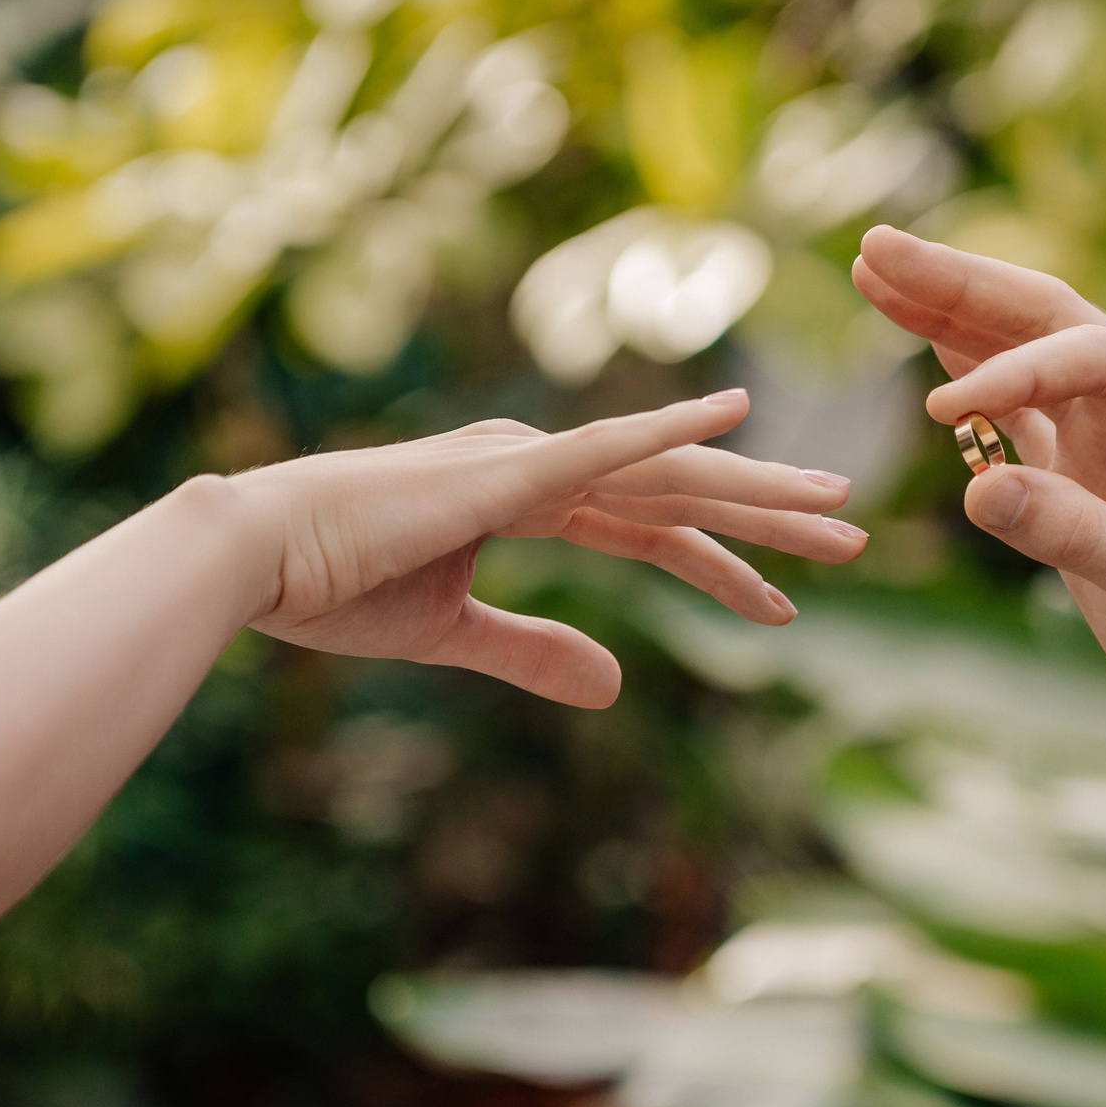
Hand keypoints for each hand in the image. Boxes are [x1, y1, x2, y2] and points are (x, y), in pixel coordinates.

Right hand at [229, 389, 864, 707]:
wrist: (250, 559)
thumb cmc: (332, 588)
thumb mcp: (452, 635)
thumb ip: (533, 652)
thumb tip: (614, 688)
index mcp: (528, 493)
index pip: (651, 529)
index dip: (720, 563)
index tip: (784, 603)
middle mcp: (540, 463)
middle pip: (680, 493)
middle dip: (767, 518)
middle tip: (855, 538)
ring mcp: (525, 458)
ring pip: (667, 476)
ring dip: (754, 491)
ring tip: (837, 509)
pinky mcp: (504, 471)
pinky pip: (606, 451)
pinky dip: (671, 432)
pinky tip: (736, 418)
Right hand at [852, 227, 1105, 854]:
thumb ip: (1076, 534)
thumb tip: (979, 489)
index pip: (1090, 357)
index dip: (1012, 374)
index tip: (941, 412)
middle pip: (1048, 322)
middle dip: (961, 285)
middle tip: (877, 247)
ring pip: (1024, 358)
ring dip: (951, 317)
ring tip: (874, 272)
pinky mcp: (1089, 479)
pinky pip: (1018, 416)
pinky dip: (969, 378)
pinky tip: (923, 339)